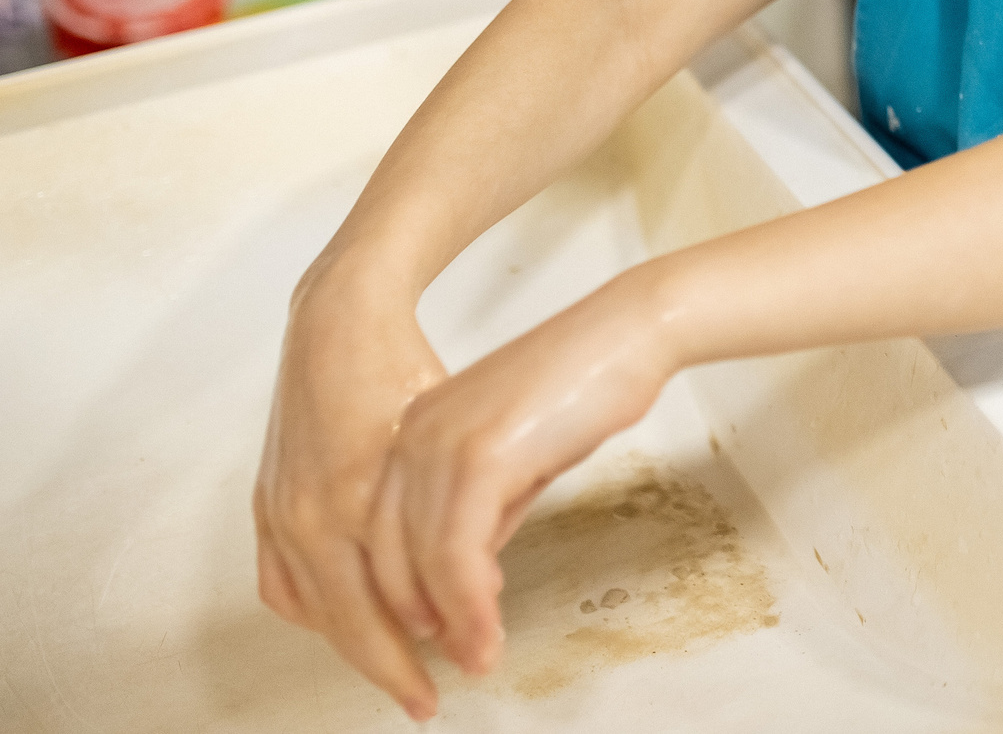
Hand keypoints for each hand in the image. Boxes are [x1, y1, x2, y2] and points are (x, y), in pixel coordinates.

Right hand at [254, 273, 449, 717]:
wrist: (340, 318)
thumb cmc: (401, 366)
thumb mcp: (448, 440)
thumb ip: (454, 513)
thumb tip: (472, 583)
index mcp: (356, 498)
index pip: (379, 615)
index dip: (411, 662)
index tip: (441, 689)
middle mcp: (309, 511)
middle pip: (344, 624)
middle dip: (386, 669)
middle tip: (424, 697)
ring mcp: (281, 508)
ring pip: (311, 609)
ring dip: (351, 641)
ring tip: (396, 660)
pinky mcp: (267, 499)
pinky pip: (281, 580)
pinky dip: (314, 609)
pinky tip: (345, 616)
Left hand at [364, 275, 676, 682]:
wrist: (626, 335)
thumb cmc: (583, 383)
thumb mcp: (516, 457)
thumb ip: (481, 509)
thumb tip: (466, 574)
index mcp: (412, 431)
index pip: (376, 536)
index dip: (394, 601)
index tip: (420, 642)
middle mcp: (411, 436)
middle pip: (379, 558)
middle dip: (406, 627)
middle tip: (442, 668)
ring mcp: (439, 445)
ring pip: (415, 565)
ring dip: (448, 626)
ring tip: (475, 658)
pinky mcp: (478, 456)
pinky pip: (456, 555)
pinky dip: (470, 606)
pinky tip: (487, 630)